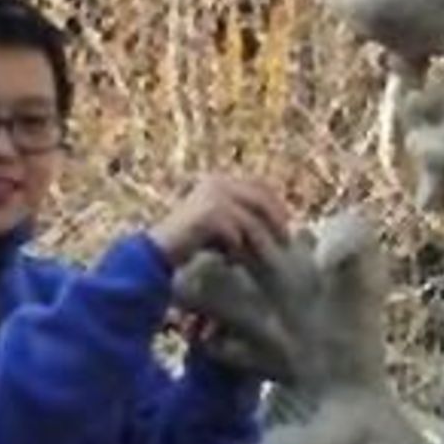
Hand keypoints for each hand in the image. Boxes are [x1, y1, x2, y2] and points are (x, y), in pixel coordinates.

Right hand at [149, 174, 290, 267]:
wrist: (157, 249)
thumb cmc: (189, 240)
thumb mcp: (220, 225)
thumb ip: (242, 220)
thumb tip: (277, 228)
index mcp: (220, 181)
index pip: (259, 186)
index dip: (276, 204)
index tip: (286, 224)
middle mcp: (218, 183)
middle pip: (261, 199)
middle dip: (275, 220)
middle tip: (285, 240)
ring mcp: (213, 197)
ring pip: (251, 221)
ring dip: (260, 243)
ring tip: (265, 260)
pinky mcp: (210, 215)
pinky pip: (237, 234)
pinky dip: (237, 250)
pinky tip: (230, 262)